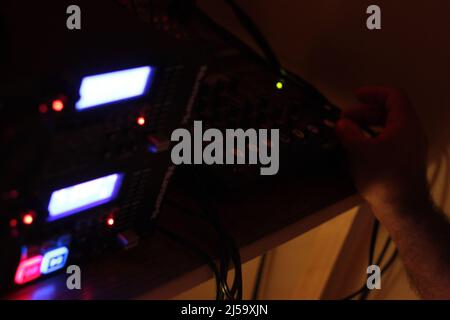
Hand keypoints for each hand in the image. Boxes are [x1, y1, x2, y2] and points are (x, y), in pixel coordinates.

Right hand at [336, 86, 429, 220]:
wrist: (402, 208)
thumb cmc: (385, 179)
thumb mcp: (359, 151)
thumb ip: (349, 132)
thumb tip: (342, 123)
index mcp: (405, 124)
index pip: (393, 96)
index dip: (373, 93)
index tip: (356, 95)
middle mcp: (412, 133)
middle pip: (389, 111)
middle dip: (365, 111)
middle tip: (346, 118)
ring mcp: (410, 147)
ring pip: (389, 127)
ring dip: (368, 125)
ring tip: (350, 132)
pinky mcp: (405, 160)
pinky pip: (390, 140)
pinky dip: (373, 137)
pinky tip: (359, 147)